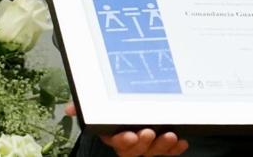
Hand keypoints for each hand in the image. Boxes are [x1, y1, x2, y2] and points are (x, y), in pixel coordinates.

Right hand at [65, 101, 188, 155]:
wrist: (134, 102)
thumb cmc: (109, 104)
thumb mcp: (95, 103)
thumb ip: (84, 104)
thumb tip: (69, 108)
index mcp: (112, 133)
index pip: (116, 141)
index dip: (123, 141)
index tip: (129, 135)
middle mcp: (129, 141)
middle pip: (135, 149)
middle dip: (143, 144)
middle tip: (149, 132)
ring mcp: (145, 144)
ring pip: (152, 151)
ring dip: (162, 146)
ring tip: (171, 136)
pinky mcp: (160, 144)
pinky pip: (167, 150)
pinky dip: (174, 148)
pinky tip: (182, 141)